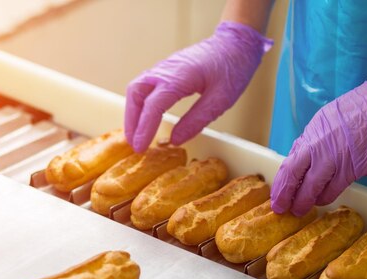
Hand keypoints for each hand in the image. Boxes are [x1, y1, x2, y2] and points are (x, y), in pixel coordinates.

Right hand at [125, 21, 271, 151]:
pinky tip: (145, 117)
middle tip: (134, 143)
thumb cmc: (232, 68)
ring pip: (137, 89)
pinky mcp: (167, 70)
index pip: (153, 106)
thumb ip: (196, 121)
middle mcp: (166, 70)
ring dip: (133, 112)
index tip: (140, 147)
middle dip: (131, 120)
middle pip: (136, 94)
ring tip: (136, 134)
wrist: (235, 43)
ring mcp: (164, 68)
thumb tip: (175, 140)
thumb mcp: (220, 100)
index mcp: (179, 77)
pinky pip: (145, 86)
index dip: (144, 129)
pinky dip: (140, 103)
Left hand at [270, 62, 366, 216]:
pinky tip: (321, 202)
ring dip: (304, 201)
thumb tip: (305, 156)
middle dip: (285, 195)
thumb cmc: (365, 106)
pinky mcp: (352, 169)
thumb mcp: (330, 118)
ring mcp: (334, 159)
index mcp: (312, 133)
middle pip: (293, 176)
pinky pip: (333, 189)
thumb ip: (316, 139)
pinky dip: (324, 197)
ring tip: (300, 210)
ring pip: (311, 188)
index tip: (277, 193)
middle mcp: (318, 146)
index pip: (289, 162)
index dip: (281, 181)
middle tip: (280, 208)